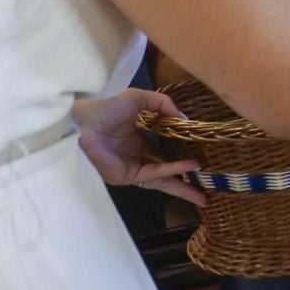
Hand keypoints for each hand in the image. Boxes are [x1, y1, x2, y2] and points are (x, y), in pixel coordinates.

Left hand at [74, 87, 205, 205]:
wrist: (84, 122)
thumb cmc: (107, 108)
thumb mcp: (138, 98)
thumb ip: (162, 104)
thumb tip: (184, 118)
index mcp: (137, 139)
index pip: (163, 150)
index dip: (181, 152)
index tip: (200, 153)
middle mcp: (136, 156)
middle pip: (166, 170)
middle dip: (185, 180)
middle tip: (206, 188)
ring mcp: (132, 168)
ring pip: (162, 178)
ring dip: (182, 184)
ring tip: (203, 191)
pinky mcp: (127, 176)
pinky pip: (154, 174)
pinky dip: (172, 170)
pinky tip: (188, 166)